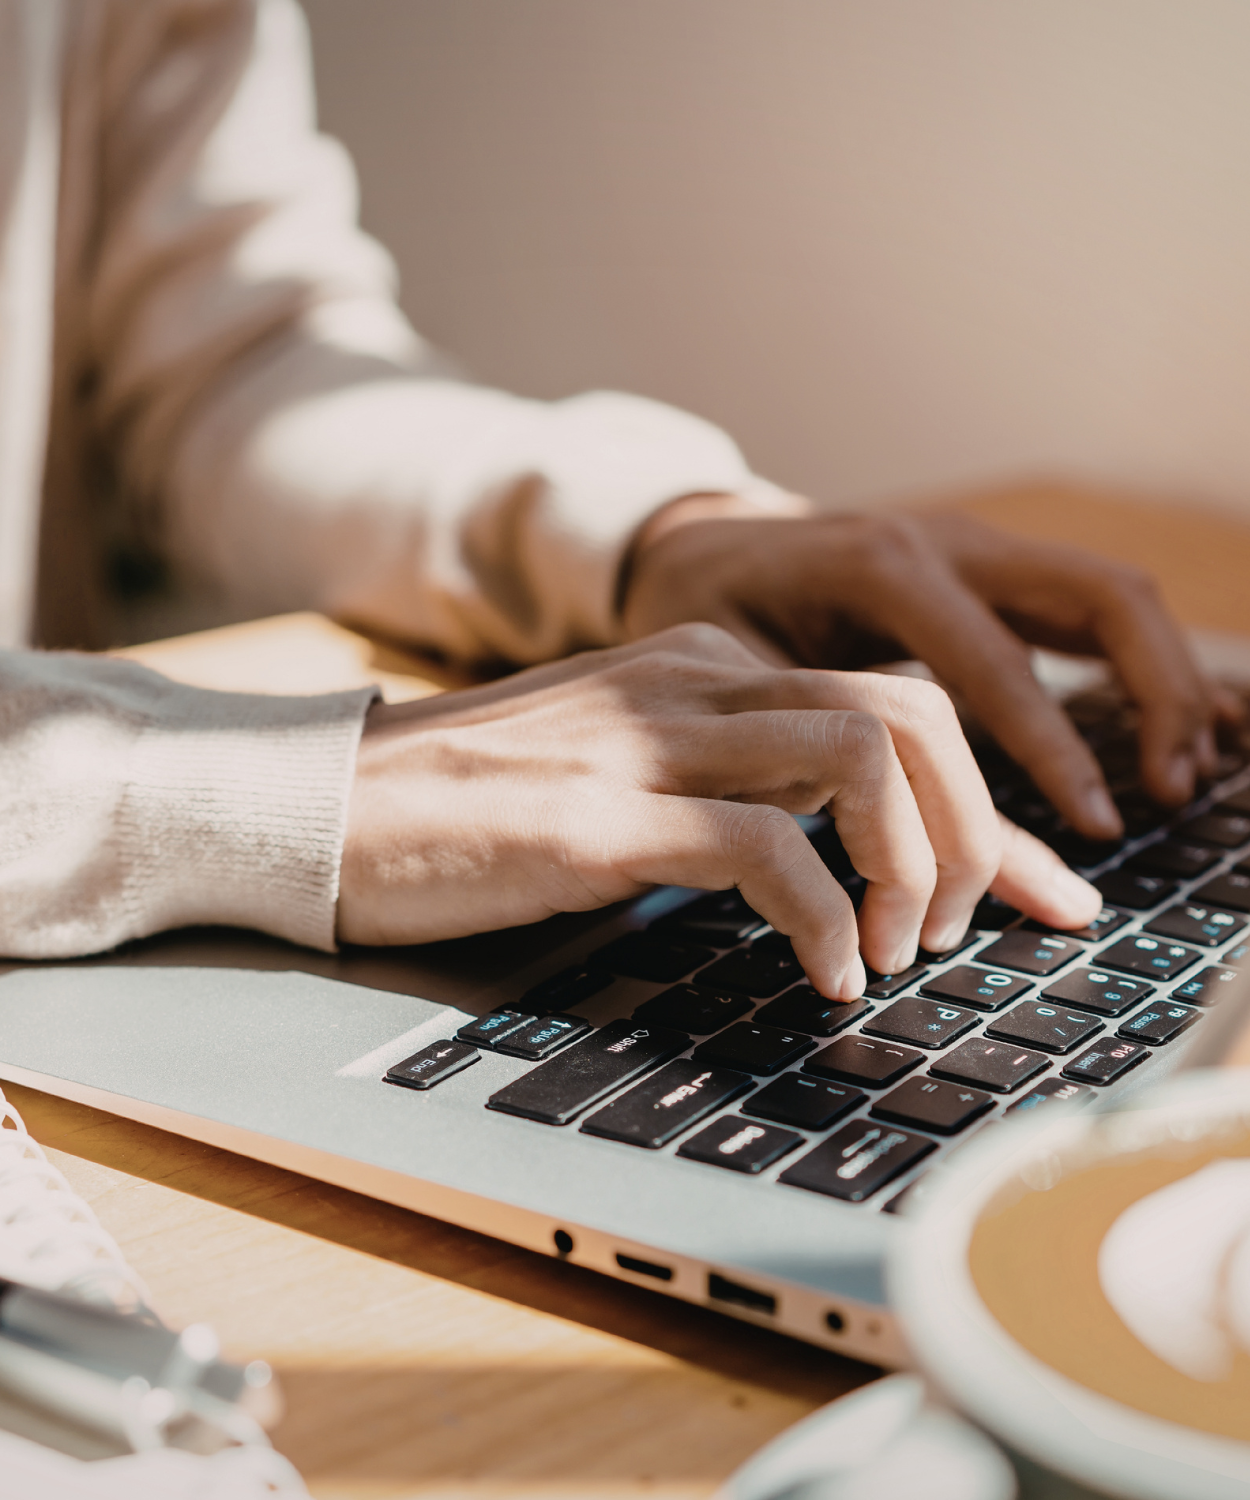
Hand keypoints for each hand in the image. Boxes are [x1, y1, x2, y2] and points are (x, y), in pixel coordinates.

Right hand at [339, 624, 1098, 996]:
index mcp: (703, 665)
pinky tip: (826, 973)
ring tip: (898, 950)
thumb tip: (841, 851)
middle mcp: (690, 680)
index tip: (1026, 895)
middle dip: (977, 828)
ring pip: (861, 753)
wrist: (328, 806)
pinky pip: (766, 847)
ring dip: (916, 865)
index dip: (987, 805)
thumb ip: (731, 778)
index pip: (897, 700)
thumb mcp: (627, 768)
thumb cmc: (474, 807)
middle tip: (960, 927)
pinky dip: (827, 918)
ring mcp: (645, 739)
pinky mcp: (599, 816)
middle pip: (912, 712)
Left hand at [621, 501, 1232, 838]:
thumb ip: (825, 752)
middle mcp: (950, 541)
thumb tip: (891, 862)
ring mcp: (979, 545)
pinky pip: (1088, 604)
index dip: (1054, 750)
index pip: (1001, 664)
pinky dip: (1136, 663)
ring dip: (1165, 675)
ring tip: (1182, 768)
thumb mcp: (745, 684)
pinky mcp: (991, 568)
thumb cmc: (710, 616)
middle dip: (1158, 690)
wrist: (700, 541)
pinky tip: (1159, 726)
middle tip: (1174, 785)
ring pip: (1112, 593)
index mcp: (884, 566)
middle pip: (1101, 596)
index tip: (1097, 825)